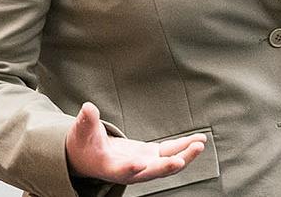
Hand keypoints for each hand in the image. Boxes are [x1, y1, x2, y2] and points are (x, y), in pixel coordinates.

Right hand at [65, 102, 204, 184]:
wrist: (89, 156)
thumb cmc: (83, 145)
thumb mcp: (81, 133)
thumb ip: (86, 122)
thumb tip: (88, 108)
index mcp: (110, 167)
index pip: (121, 170)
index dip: (130, 168)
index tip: (139, 163)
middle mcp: (131, 170)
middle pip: (150, 172)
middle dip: (166, 167)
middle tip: (180, 160)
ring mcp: (144, 164)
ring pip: (166, 164)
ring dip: (184, 156)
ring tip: (199, 144)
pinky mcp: (151, 156)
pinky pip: (171, 152)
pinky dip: (184, 147)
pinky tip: (199, 140)